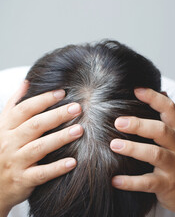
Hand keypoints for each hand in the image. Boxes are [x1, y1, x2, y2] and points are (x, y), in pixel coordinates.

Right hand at [0, 81, 83, 215]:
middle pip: (34, 126)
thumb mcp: (3, 127)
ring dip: (60, 138)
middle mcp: (9, 143)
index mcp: (6, 128)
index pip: (24, 109)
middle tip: (78, 108)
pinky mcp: (22, 180)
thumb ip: (14, 105)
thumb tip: (27, 82)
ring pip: (39, 148)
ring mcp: (15, 162)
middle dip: (57, 115)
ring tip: (79, 130)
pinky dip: (56, 168)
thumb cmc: (2, 151)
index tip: (63, 92)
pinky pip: (41, 174)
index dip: (43, 99)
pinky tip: (72, 162)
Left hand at [110, 88, 174, 216]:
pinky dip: (130, 182)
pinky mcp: (168, 185)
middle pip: (161, 131)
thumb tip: (163, 91)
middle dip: (139, 125)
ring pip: (155, 154)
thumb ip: (172, 120)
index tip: (136, 90)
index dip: (154, 98)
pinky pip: (147, 182)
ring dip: (133, 149)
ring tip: (114, 145)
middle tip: (118, 122)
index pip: (171, 110)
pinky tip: (115, 180)